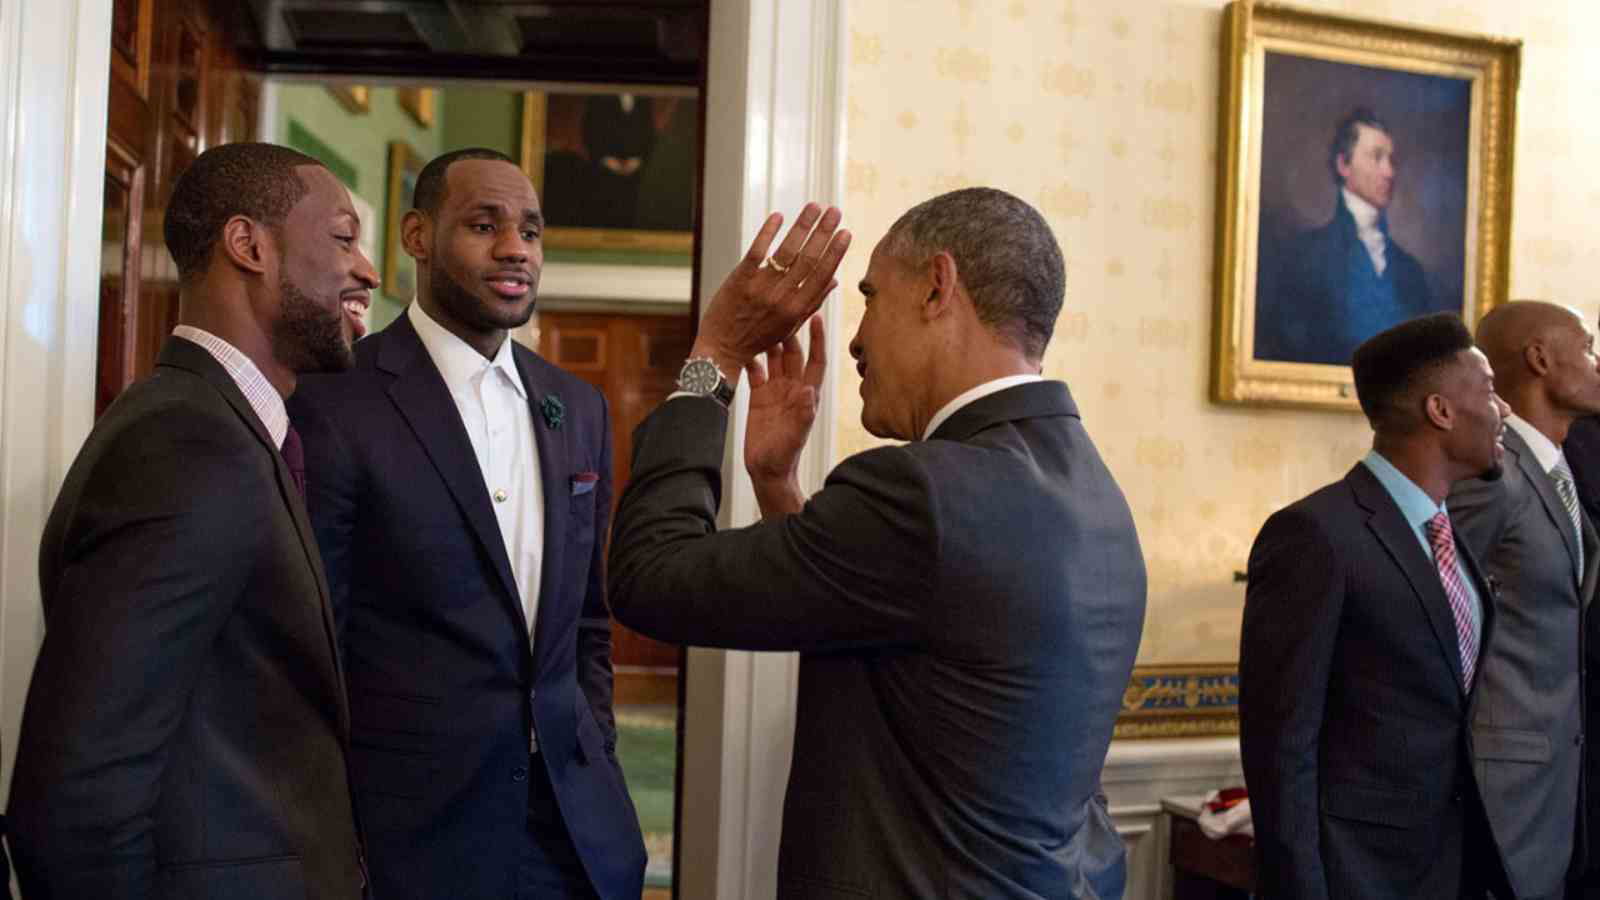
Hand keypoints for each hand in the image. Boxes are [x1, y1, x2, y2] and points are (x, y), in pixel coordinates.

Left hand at [693, 204, 850, 377]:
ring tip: (814, 206)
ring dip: (802, 226)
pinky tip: (779, 216)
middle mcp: (781, 298)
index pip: (821, 276)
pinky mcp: (740, 279)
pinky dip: (768, 232)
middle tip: (835, 211)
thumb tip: (834, 280)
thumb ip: (811, 303)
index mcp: (796, 310)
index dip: (835, 253)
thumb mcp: (789, 326)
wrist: (722, 349)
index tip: (846, 233)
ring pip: (787, 251)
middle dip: (824, 233)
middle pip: (808, 259)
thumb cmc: (758, 338)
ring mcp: (760, 287)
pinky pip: (757, 251)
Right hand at [744, 316, 825, 517]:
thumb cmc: (785, 456)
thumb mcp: (795, 436)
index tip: (816, 317)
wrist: (767, 470)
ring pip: (774, 358)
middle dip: (789, 333)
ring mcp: (775, 390)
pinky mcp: (758, 396)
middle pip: (793, 353)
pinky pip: (756, 371)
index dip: (818, 340)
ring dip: (769, 342)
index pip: (816, 360)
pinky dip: (751, 358)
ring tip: (761, 323)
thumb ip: (802, 414)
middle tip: (780, 313)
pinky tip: (744, 346)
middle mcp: (793, 388)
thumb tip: (809, 392)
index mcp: (806, 395)